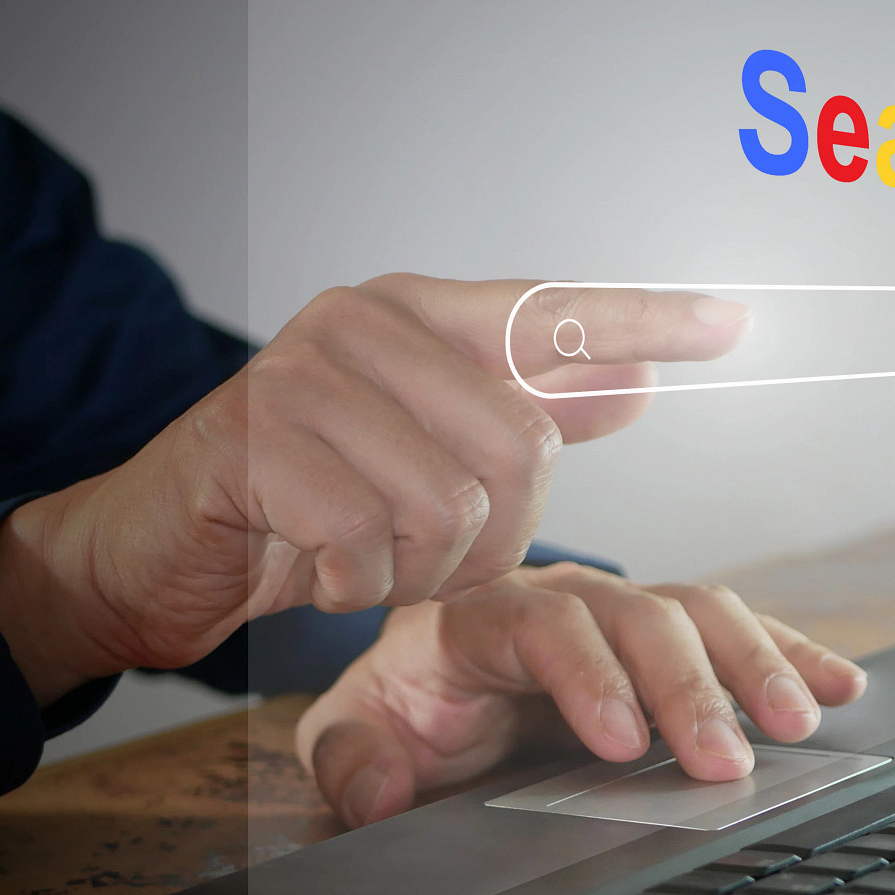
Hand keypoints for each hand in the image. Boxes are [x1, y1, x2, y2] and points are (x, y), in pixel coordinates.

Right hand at [0, 276, 749, 703]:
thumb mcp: (424, 454)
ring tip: (366, 557)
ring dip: (421, 568)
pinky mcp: (257, 445)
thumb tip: (636, 382)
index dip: (648, 317)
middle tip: (428, 553)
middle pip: (521, 444)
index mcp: (416, 315)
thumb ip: (523, 412)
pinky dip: (358, 584)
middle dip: (492, 535)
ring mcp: (306, 375)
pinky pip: (373, 543)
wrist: (157, 545)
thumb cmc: (304, 499)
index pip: (554, 310)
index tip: (737, 322)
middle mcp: (365, 324)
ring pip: (452, 503)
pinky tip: (317, 567)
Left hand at [294, 563, 868, 827]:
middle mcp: (563, 598)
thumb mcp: (352, 738)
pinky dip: (791, 655)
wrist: (424, 695)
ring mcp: (624, 613)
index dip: (589, 676)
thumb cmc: (399, 716)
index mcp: (480, 616)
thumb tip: (381, 793)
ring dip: (755, 665)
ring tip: (799, 723)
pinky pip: (737, 632)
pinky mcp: (669, 640)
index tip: (620, 744)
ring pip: (700, 613)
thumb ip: (352, 761)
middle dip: (689, 687)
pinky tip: (840, 686)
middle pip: (640, 616)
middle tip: (726, 761)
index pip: (545, 626)